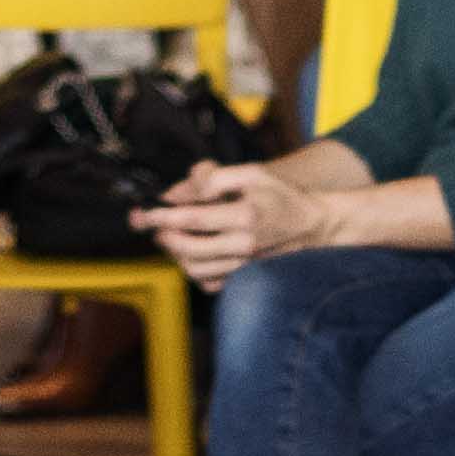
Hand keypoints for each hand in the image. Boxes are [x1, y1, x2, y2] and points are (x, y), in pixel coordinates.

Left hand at [134, 161, 332, 289]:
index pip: (193, 219)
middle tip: (151, 224)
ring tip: (168, 236)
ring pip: (196, 269)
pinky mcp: (244, 276)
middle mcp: (244, 245)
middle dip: (163, 236)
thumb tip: (178, 191)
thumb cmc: (278, 195)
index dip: (162, 216)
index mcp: (244, 215)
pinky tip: (190, 255)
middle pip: (189, 249)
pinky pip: (210, 283)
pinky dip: (193, 272)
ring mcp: (244, 265)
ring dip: (174, 253)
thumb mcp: (250, 172)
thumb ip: (213, 177)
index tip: (143, 213)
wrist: (311, 224)